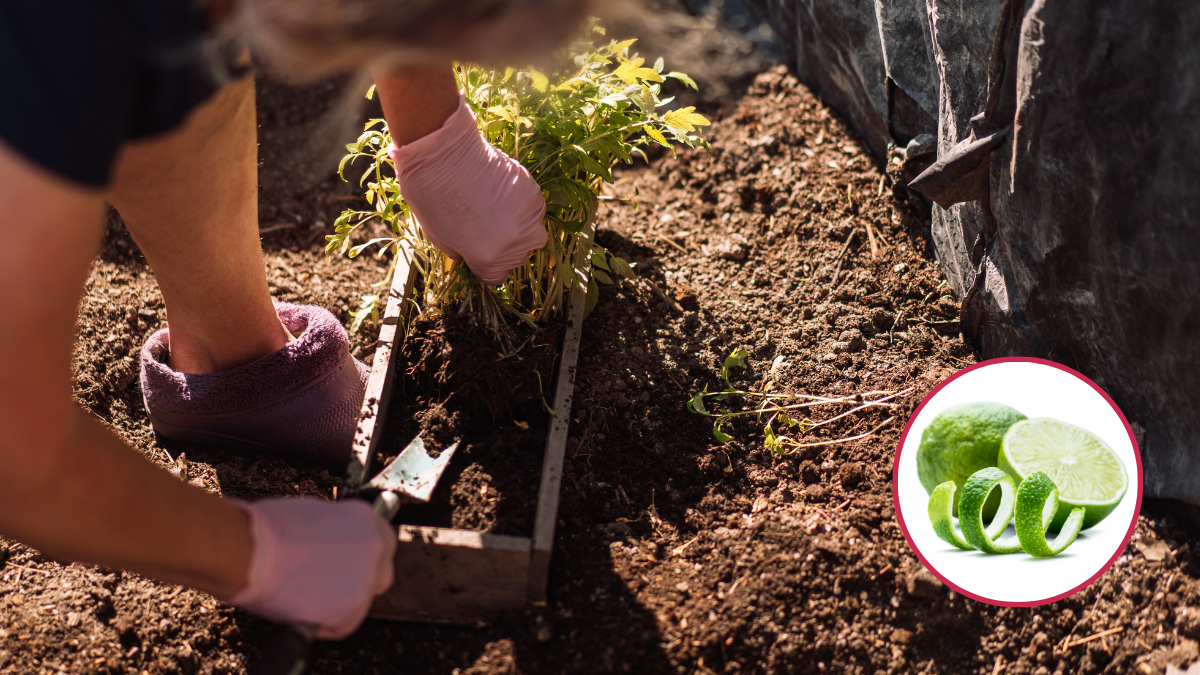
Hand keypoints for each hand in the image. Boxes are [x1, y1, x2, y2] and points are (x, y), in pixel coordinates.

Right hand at [226, 498, 395, 639]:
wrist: (251, 550)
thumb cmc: (268, 531)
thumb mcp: (314, 516)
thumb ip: (337, 532)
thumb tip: (334, 547)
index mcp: (364, 519)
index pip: (383, 544)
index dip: (363, 559)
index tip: (349, 566)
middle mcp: (373, 547)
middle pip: (380, 575)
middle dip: (359, 583)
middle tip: (328, 586)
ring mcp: (365, 579)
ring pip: (361, 602)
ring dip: (339, 604)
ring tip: (304, 595)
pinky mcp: (351, 609)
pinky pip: (343, 625)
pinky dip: (325, 624)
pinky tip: (303, 610)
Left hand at [389, 97, 546, 284]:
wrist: (445, 155)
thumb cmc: (432, 197)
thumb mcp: (439, 237)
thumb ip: (461, 251)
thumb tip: (467, 253)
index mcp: (488, 259)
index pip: (496, 277)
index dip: (487, 266)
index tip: (481, 253)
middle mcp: (514, 244)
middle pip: (517, 256)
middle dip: (503, 244)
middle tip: (487, 224)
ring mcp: (528, 218)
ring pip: (531, 230)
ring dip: (518, 223)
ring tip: (496, 204)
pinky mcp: (534, 193)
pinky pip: (533, 207)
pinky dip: (521, 202)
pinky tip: (501, 189)